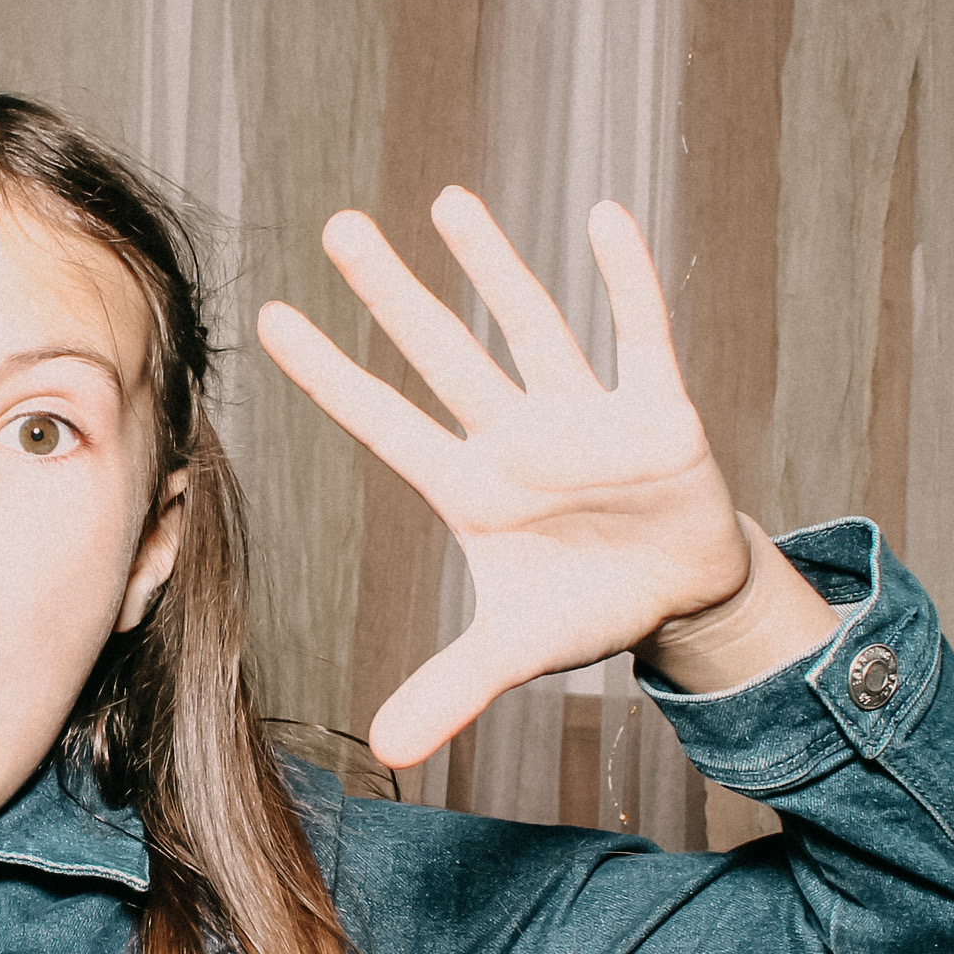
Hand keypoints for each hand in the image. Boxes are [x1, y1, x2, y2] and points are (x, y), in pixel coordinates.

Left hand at [259, 189, 823, 768]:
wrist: (682, 594)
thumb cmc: (587, 604)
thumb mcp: (516, 650)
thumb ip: (452, 688)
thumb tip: (387, 751)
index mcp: (474, 488)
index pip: (386, 422)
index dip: (331, 376)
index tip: (272, 320)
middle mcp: (518, 437)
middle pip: (443, 354)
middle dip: (394, 295)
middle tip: (338, 228)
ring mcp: (585, 415)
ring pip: (530, 324)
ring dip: (495, 265)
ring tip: (446, 202)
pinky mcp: (658, 410)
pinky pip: (640, 331)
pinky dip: (626, 278)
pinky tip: (602, 215)